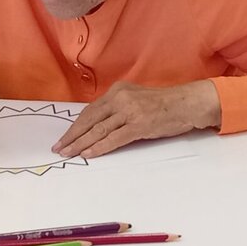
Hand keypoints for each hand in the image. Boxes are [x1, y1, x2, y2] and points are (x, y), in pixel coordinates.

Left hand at [54, 80, 219, 158]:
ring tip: (69, 153)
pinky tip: (89, 154)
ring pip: (98, 130)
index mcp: (118, 91)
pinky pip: (114, 138)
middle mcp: (120, 98)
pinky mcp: (139, 125)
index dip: (75, 126)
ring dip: (81, 144)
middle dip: (72, 136)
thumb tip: (98, 126)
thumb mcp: (136, 99)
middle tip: (59, 148)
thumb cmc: (164, 104)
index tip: (64, 137)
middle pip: (90, 120)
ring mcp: (129, 111)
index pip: (90, 111)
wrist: (187, 103)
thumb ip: (118, 108)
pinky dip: (99, 147)